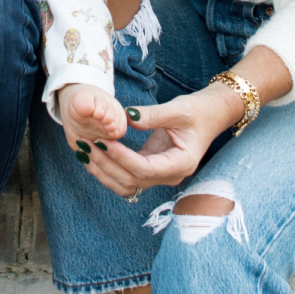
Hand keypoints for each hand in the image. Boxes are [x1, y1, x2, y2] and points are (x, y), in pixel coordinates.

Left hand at [70, 82, 244, 198]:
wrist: (210, 115)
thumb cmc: (197, 111)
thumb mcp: (177, 109)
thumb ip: (152, 115)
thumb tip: (127, 117)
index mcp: (181, 163)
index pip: (145, 168)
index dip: (122, 158)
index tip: (103, 142)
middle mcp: (171, 175)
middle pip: (133, 180)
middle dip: (106, 164)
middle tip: (86, 144)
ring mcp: (161, 175)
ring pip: (127, 184)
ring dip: (104, 171)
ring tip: (84, 150)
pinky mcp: (152, 169)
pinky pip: (127, 176)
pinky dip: (109, 169)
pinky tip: (93, 155)